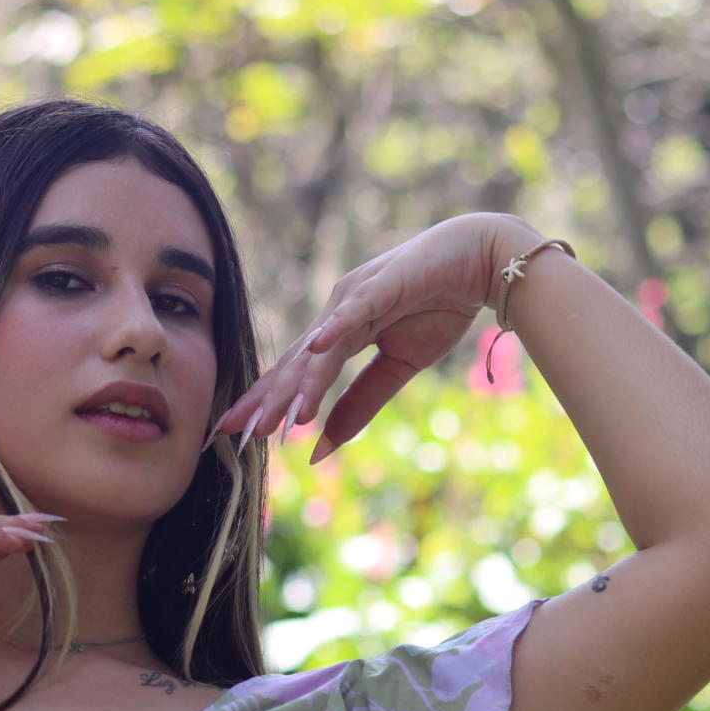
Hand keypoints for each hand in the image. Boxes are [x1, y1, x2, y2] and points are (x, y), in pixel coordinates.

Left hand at [207, 212, 518, 463]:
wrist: (481, 263)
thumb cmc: (439, 306)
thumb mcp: (398, 367)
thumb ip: (360, 403)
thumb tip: (322, 447)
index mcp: (337, 331)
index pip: (292, 374)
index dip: (263, 402)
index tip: (231, 432)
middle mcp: (336, 313)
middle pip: (293, 363)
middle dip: (262, 399)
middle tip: (228, 430)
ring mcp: (356, 297)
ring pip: (320, 348)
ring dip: (300, 384)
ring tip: (278, 419)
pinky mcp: (384, 285)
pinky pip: (356, 311)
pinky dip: (336, 329)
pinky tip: (317, 348)